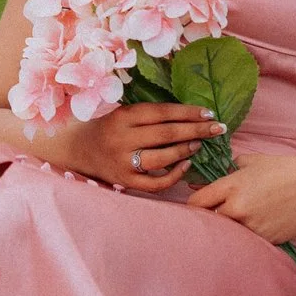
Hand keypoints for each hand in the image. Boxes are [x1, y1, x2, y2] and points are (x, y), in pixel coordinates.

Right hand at [43, 102, 224, 193]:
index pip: (163, 113)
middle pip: (166, 134)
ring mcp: (123, 161)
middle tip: (218, 128)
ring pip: (162, 157)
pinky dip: (174, 174)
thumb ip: (150, 115)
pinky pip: (155, 182)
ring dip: (186, 150)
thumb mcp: (124, 113)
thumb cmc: (108, 128)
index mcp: (123, 116)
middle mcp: (122, 138)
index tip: (209, 113)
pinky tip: (185, 165)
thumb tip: (190, 115)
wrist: (77, 149)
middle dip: (196, 130)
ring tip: (200, 144)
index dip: (188, 113)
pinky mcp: (125, 181)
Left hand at [188, 152, 295, 243]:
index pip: (197, 203)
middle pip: (209, 221)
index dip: (193, 205)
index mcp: (231, 186)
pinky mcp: (266, 240)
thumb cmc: (284, 169)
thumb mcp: (253, 161)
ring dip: (229, 228)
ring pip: (228, 233)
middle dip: (209, 218)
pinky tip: (257, 225)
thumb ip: (229, 170)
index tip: (195, 206)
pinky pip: (248, 240)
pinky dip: (248, 235)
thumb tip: (210, 181)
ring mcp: (252, 227)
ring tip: (237, 221)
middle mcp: (238, 209)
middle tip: (213, 215)